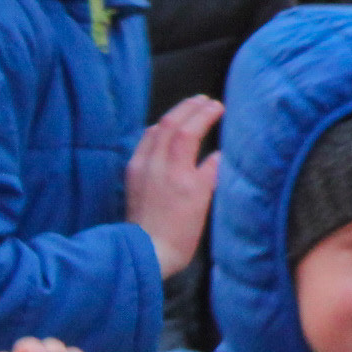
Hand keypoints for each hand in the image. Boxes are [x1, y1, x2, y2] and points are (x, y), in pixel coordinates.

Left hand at [126, 96, 221, 280]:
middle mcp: (156, 165)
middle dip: (188, 108)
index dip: (204, 114)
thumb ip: (210, 174)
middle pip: (170, 124)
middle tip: (204, 100)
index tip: (218, 106)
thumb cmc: (180, 234)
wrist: (146, 252)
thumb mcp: (203, 204)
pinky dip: (159, 129)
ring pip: (155, 130)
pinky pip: (145, 142)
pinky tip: (165, 130)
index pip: (189, 131)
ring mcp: (141, 168)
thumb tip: (218, 155)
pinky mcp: (132, 174)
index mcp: (177, 173)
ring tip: (188, 109)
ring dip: (173, 115)